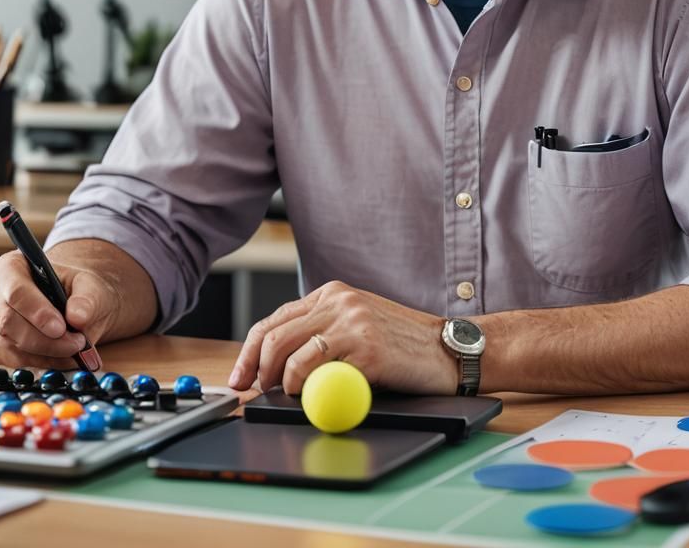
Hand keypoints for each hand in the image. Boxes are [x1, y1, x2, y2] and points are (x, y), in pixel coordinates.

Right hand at [0, 250, 116, 369]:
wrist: (72, 304)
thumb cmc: (75, 288)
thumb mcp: (89, 284)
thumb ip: (86, 298)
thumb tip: (78, 317)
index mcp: (11, 267)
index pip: (16, 292)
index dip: (36, 312)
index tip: (60, 328)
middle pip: (7, 322)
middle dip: (43, 339)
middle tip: (76, 344)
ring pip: (8, 345)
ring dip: (44, 353)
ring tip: (73, 350)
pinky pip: (10, 360)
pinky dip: (38, 362)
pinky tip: (59, 357)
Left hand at [228, 281, 458, 394]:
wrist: (447, 349)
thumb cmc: (402, 344)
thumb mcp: (357, 324)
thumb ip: (322, 332)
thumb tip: (276, 365)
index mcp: (332, 292)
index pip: (275, 319)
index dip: (250, 351)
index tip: (241, 378)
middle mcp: (338, 300)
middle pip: (275, 334)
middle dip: (255, 368)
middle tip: (253, 392)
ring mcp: (352, 321)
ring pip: (288, 350)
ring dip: (278, 380)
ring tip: (286, 395)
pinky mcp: (365, 347)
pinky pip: (316, 368)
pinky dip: (304, 386)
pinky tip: (309, 395)